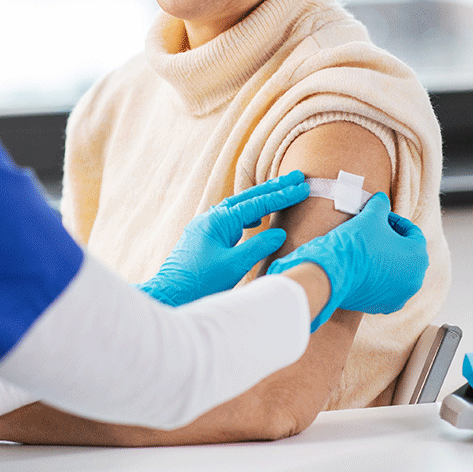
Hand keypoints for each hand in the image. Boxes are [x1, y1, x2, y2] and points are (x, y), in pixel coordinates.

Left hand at [136, 172, 309, 306]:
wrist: (170, 294)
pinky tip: (256, 220)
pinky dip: (247, 215)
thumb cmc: (201, 282)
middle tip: (297, 177)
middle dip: (274, 188)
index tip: (302, 187)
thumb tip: (279, 232)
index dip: (282, 196)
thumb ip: (258, 246)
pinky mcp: (203, 237)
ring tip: (281, 193)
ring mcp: (206, 226)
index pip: (257, 204)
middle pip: (248, 197)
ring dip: (261, 200)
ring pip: (239, 206)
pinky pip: (230, 219)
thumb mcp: (235, 265)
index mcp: (219, 220)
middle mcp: (211, 217)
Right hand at [267, 193, 427, 329]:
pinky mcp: (383, 306)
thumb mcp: (370, 216)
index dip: (396, 221)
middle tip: (374, 232)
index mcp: (418, 256)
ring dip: (386, 261)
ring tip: (367, 250)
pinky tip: (362, 268)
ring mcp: (400, 296)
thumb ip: (380, 205)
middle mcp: (415, 279)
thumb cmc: (354, 244)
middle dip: (393, 242)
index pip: (413, 232)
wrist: (331, 274)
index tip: (380, 217)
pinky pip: (384, 288)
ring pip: (397, 273)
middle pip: (407, 254)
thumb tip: (382, 199)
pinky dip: (377, 278)